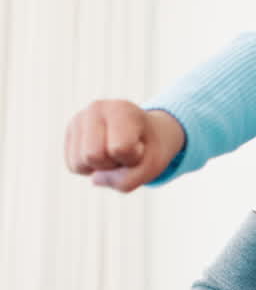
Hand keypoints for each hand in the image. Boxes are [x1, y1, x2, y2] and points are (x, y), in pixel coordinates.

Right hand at [64, 101, 185, 192]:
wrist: (146, 133)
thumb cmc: (149, 148)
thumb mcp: (151, 167)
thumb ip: (126, 181)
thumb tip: (94, 179)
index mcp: (121, 109)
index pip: (119, 149)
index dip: (132, 158)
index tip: (140, 146)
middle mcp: (96, 109)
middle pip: (92, 155)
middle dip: (112, 164)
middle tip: (125, 153)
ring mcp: (80, 118)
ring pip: (79, 163)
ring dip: (99, 168)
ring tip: (113, 153)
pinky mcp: (70, 132)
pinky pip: (72, 165)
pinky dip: (89, 168)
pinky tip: (102, 154)